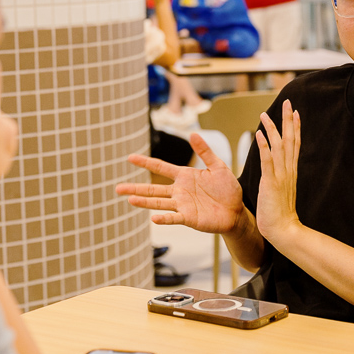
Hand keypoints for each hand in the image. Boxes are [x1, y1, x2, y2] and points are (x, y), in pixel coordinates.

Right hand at [116, 134, 243, 233]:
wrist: (236, 211)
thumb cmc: (227, 189)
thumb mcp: (218, 166)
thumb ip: (205, 152)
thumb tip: (193, 134)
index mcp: (184, 176)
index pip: (161, 167)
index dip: (145, 162)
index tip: (129, 158)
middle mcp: (179, 191)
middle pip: (152, 188)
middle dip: (135, 187)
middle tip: (117, 188)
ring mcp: (182, 205)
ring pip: (158, 202)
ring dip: (144, 201)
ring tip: (129, 199)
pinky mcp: (189, 218)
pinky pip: (174, 217)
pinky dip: (164, 218)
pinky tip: (153, 219)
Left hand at [254, 100, 301, 240]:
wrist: (284, 229)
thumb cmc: (280, 213)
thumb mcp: (281, 190)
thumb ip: (280, 177)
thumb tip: (276, 169)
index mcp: (290, 171)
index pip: (294, 144)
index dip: (295, 127)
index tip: (295, 112)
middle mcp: (288, 170)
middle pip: (290, 139)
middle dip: (288, 120)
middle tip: (288, 102)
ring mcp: (280, 175)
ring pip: (279, 146)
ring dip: (272, 129)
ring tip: (265, 114)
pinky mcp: (271, 182)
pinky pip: (267, 161)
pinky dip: (264, 146)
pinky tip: (258, 134)